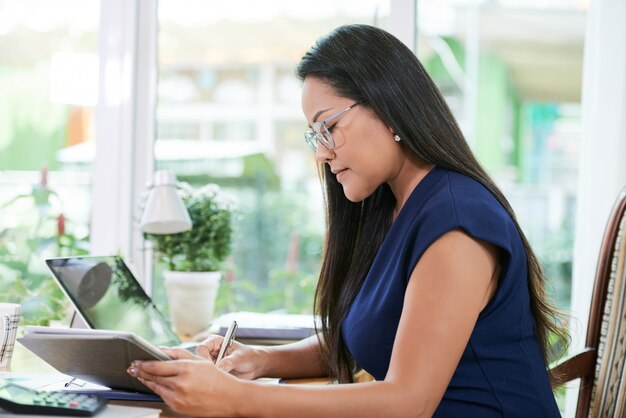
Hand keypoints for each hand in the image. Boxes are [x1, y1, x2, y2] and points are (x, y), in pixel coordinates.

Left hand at [127, 357, 242, 417]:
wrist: (230, 398)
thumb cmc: (217, 378)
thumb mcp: (200, 361)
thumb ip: (179, 354)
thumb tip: (162, 350)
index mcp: (186, 369)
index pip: (157, 365)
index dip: (144, 363)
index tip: (136, 361)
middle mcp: (181, 384)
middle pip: (153, 377)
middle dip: (141, 372)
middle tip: (132, 368)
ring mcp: (179, 398)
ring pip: (156, 388)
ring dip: (147, 382)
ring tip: (140, 376)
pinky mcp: (179, 408)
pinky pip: (164, 397)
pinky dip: (158, 390)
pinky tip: (155, 385)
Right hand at [195, 335, 267, 379]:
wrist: (255, 366)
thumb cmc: (249, 356)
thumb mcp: (240, 357)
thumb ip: (229, 361)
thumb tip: (219, 367)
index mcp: (215, 342)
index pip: (202, 348)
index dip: (204, 358)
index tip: (213, 367)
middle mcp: (211, 352)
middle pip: (199, 361)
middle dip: (206, 369)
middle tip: (217, 376)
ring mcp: (211, 363)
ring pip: (202, 371)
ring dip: (210, 376)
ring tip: (221, 379)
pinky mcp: (214, 373)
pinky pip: (208, 378)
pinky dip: (212, 381)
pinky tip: (220, 384)